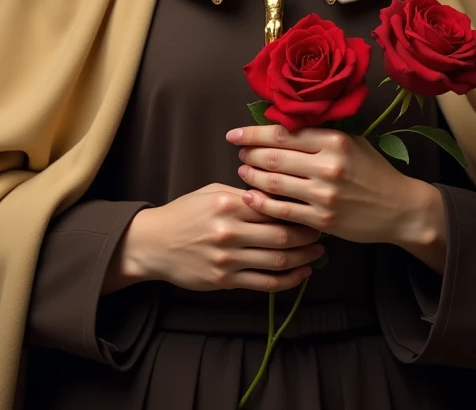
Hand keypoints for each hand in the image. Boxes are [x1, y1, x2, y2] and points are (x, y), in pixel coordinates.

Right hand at [105, 183, 323, 294]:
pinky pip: (264, 283)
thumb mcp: (211, 192)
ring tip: (317, 252)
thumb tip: (275, 193)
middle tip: (321, 231)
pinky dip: (287, 281)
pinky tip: (301, 274)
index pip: (272, 206)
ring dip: (303, 258)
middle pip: (281, 236)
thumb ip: (242, 193)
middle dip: (307, 235)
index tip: (312, 207)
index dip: (296, 208)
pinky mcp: (224, 281)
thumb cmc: (185, 212)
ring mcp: (227, 259)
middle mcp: (229, 232)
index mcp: (228, 204)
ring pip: (276, 261)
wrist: (154, 243)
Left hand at [226, 125, 446, 269]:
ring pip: (275, 182)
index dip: (253, 132)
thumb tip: (281, 125)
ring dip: (252, 176)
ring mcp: (324, 194)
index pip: (283, 132)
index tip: (235, 133)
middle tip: (239, 152)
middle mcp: (328, 165)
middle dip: (249, 153)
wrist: (400, 208)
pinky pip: (283, 210)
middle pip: (274, 156)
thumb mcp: (353, 142)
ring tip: (242, 170)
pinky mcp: (322, 219)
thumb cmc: (374, 171)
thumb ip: (320, 134)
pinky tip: (251, 196)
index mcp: (334, 140)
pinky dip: (262, 203)